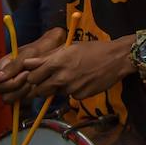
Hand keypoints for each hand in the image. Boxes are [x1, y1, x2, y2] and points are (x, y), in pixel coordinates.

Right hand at [0, 27, 65, 103]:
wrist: (53, 48)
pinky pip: (21, 100)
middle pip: (4, 95)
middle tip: (32, 78)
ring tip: (35, 81)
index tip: (27, 73)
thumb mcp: (29, 53)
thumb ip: (13, 65)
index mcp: (1, 67)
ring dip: (25, 92)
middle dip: (19, 89)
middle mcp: (4, 78)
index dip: (12, 83)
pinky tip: (38, 85)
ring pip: (11, 99)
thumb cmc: (41, 48)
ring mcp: (12, 86)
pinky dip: (29, 95)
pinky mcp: (21, 91)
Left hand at [19, 35, 135, 100]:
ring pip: (54, 93)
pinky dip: (73, 90)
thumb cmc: (93, 49)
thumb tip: (27, 62)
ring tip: (71, 77)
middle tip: (50, 79)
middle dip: (41, 86)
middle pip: (39, 90)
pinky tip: (82, 81)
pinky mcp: (80, 96)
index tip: (38, 74)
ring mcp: (71, 89)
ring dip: (58, 88)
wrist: (118, 58)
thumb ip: (47, 56)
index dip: (33, 77)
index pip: (32, 77)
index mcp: (57, 62)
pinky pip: (70, 96)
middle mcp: (62, 77)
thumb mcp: (70, 48)